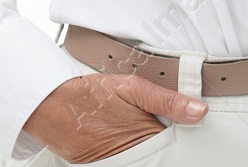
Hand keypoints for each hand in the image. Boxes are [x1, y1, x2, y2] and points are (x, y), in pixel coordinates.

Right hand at [23, 72, 206, 163]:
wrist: (48, 105)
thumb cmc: (88, 93)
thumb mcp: (132, 87)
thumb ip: (168, 100)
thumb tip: (199, 110)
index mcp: (144, 135)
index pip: (175, 143)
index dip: (181, 133)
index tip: (187, 126)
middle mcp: (130, 155)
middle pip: (158, 154)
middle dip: (161, 142)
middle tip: (150, 124)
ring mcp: (113, 163)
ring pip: (141, 159)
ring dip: (143, 148)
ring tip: (129, 128)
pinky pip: (122, 162)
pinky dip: (126, 153)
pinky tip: (120, 139)